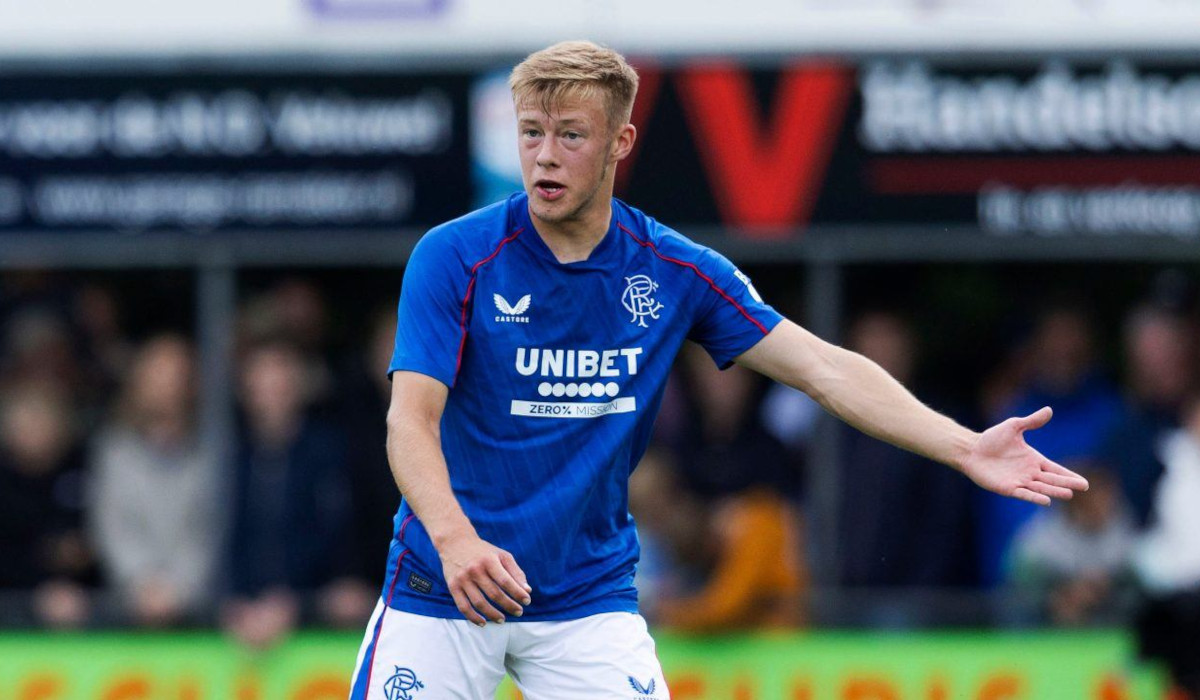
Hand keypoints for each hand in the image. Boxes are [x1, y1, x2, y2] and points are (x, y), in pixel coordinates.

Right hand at [437, 532, 531, 625]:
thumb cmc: (483, 551)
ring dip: (493, 614)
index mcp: (488, 560)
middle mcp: (475, 570)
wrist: (454, 542)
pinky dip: (473, 617)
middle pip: (494, 594)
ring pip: (479, 603)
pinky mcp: (453, 586)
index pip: (505, 581)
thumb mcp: (501, 555)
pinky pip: (463, 607)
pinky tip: (483, 622)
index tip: (527, 601)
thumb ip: (515, 572)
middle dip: (509, 605)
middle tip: (519, 612)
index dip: (517, 593)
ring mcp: (462, 579)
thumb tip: (527, 590)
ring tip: (503, 620)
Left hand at [960, 407, 1088, 505]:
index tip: (1084, 483)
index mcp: (1033, 460)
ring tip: (1068, 494)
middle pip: (1052, 480)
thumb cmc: (991, 438)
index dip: (1069, 475)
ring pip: (1041, 488)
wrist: (971, 449)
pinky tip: (1046, 501)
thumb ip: (1031, 421)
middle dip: (1066, 484)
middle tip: (1083, 487)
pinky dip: (1035, 497)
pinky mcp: (1008, 488)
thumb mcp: (1014, 427)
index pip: (1055, 469)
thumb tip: (1049, 409)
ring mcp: (1019, 481)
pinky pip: (1024, 494)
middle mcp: (1029, 473)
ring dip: (1054, 491)